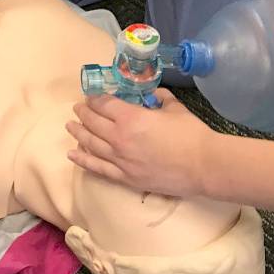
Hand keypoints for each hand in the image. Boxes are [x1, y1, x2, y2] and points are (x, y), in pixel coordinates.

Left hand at [66, 90, 214, 197]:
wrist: (203, 165)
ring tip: (70, 126)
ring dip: (78, 133)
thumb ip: (158, 98)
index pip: (103, 104)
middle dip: (83, 113)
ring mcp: (120, 160)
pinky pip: (98, 168)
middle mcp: (119, 138)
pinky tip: (73, 154)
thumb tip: (151, 94)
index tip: (91, 96)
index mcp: (130, 117)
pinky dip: (83, 160)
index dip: (95, 98)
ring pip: (91, 144)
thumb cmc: (190, 133)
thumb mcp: (173, 107)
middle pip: (93, 122)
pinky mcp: (125, 178)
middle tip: (78, 108)